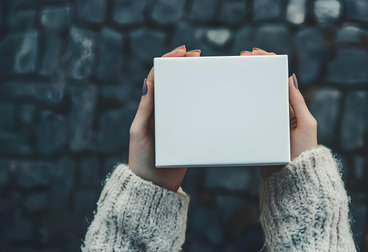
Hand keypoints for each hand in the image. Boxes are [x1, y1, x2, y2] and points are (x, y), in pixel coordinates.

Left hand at [128, 45, 200, 191]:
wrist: (154, 187)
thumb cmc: (141, 161)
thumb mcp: (139, 133)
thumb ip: (145, 110)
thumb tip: (148, 82)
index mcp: (149, 108)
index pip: (157, 77)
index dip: (167, 61)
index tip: (181, 52)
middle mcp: (162, 112)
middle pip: (172, 82)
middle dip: (183, 66)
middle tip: (198, 55)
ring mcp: (174, 122)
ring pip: (184, 96)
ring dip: (193, 81)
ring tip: (205, 70)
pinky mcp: (185, 133)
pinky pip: (193, 114)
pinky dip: (201, 103)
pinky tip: (211, 97)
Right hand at [241, 48, 317, 177]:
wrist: (293, 179)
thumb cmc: (304, 152)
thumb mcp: (305, 124)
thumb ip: (298, 102)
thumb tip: (291, 77)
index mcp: (292, 107)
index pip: (280, 80)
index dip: (269, 64)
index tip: (256, 54)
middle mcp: (279, 112)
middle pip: (266, 86)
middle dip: (255, 70)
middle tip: (242, 58)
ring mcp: (267, 123)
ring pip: (255, 99)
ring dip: (246, 86)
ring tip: (236, 72)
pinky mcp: (258, 134)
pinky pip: (248, 116)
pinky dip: (241, 105)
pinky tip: (233, 98)